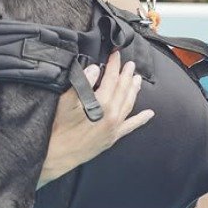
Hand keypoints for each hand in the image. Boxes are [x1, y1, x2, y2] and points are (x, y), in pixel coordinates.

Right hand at [39, 51, 153, 186]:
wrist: (58, 153)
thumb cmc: (60, 126)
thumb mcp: (66, 101)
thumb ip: (82, 83)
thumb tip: (95, 69)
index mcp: (102, 104)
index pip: (111, 79)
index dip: (114, 65)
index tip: (116, 54)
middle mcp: (112, 115)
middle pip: (122, 90)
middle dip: (126, 75)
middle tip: (130, 64)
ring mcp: (114, 127)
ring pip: (129, 104)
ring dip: (134, 90)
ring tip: (138, 79)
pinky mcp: (113, 137)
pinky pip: (131, 126)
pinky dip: (141, 119)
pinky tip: (149, 114)